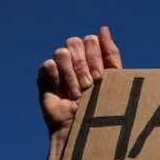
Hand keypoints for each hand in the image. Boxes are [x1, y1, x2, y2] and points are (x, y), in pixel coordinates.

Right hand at [37, 26, 121, 159]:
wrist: (83, 132)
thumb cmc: (103, 108)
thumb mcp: (114, 80)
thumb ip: (110, 53)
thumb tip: (103, 28)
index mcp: (97, 59)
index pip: (93, 42)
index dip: (96, 57)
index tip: (100, 77)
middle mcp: (78, 61)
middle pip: (77, 43)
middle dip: (84, 65)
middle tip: (90, 86)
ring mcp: (61, 69)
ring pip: (62, 51)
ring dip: (71, 74)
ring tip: (78, 94)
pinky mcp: (45, 79)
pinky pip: (48, 65)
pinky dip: (57, 79)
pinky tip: (64, 94)